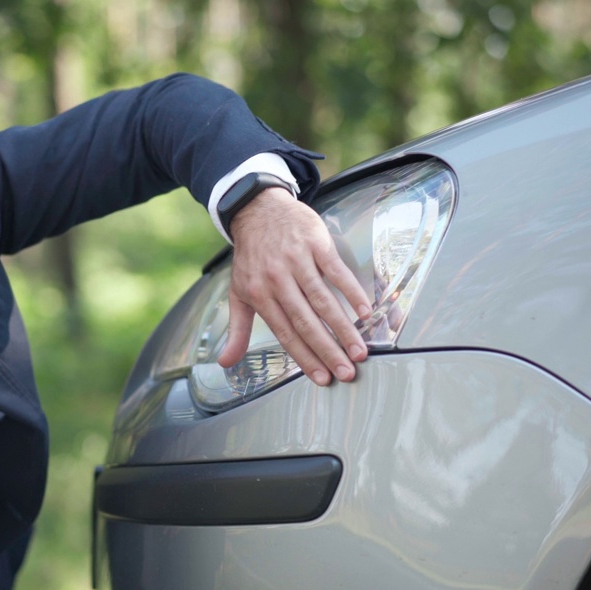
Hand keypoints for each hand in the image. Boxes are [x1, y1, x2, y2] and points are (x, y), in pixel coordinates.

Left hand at [220, 188, 372, 384]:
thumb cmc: (251, 257)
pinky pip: (336, 270)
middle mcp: (277, 279)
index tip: (323, 379)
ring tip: (359, 350)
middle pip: (306, 321)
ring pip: (323, 299)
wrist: (258, 209)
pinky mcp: (315, 243)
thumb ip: (236, 330)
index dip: (304, 357)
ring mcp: (297, 260)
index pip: (285, 333)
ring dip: (343, 327)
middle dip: (328, 350)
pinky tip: (365, 311)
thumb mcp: (239, 292)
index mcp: (259, 294)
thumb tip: (226, 364)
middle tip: (347, 372)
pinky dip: (351, 291)